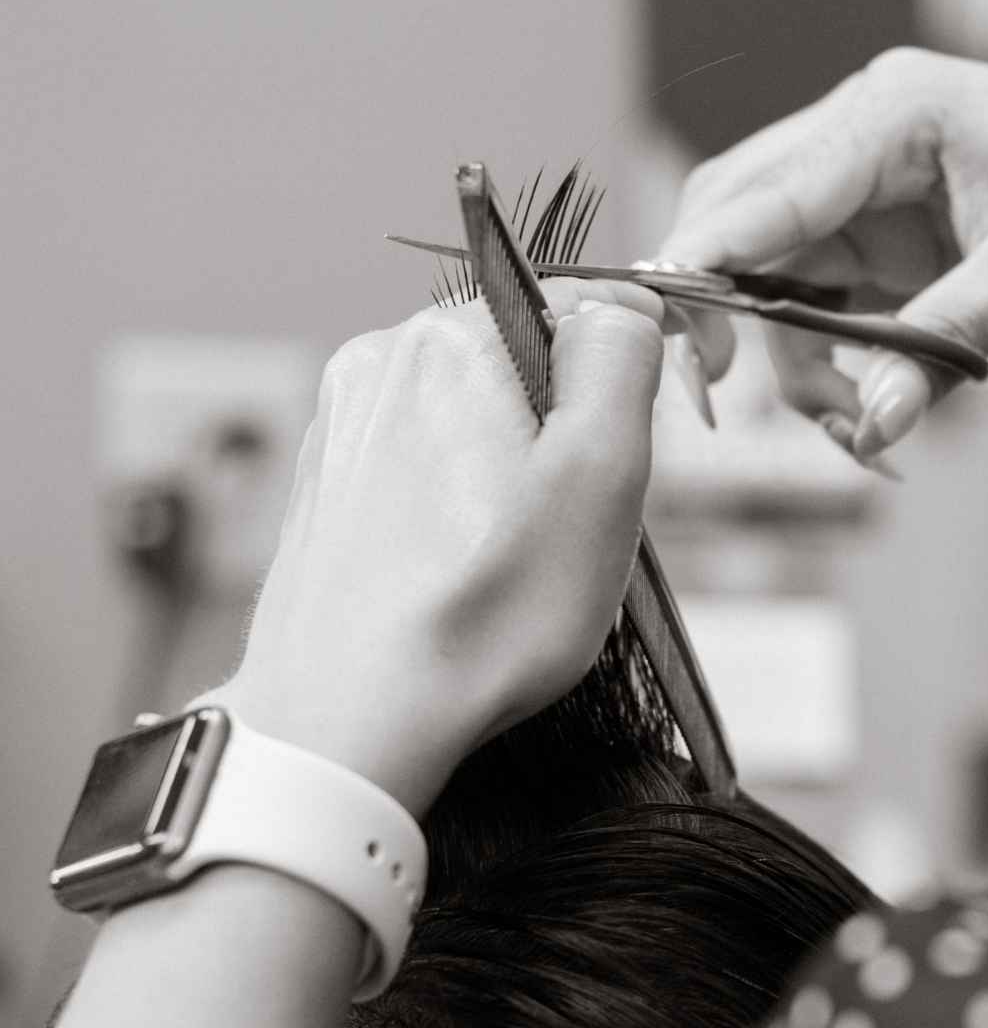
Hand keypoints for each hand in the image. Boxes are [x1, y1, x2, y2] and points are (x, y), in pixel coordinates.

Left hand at [207, 280, 664, 816]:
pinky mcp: (326, 483)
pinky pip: (423, 461)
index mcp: (449, 336)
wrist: (347, 722)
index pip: (576, 308)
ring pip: (473, 416)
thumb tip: (621, 305)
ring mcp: (342, 423)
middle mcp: (380, 360)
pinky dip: (458, 501)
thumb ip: (621, 358)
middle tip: (567, 525)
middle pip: (522, 363)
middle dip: (562, 432)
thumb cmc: (486, 612)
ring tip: (509, 557)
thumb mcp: (599, 473)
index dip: (620, 384)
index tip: (618, 466)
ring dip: (511, 471)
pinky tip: (459, 568)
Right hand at [661, 49, 987, 461]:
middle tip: (718, 398)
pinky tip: (870, 417)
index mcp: (891, 114)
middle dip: (722, 315)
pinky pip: (818, 304)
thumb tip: (873, 428)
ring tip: (860, 433)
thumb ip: (943, 346)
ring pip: (771, 278)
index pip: (762, 191)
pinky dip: (828, 365)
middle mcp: (860, 141)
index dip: (701, 264)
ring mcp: (865, 190)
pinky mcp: (881, 238)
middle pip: (738, 224)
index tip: (665, 336)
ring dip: (793, 362)